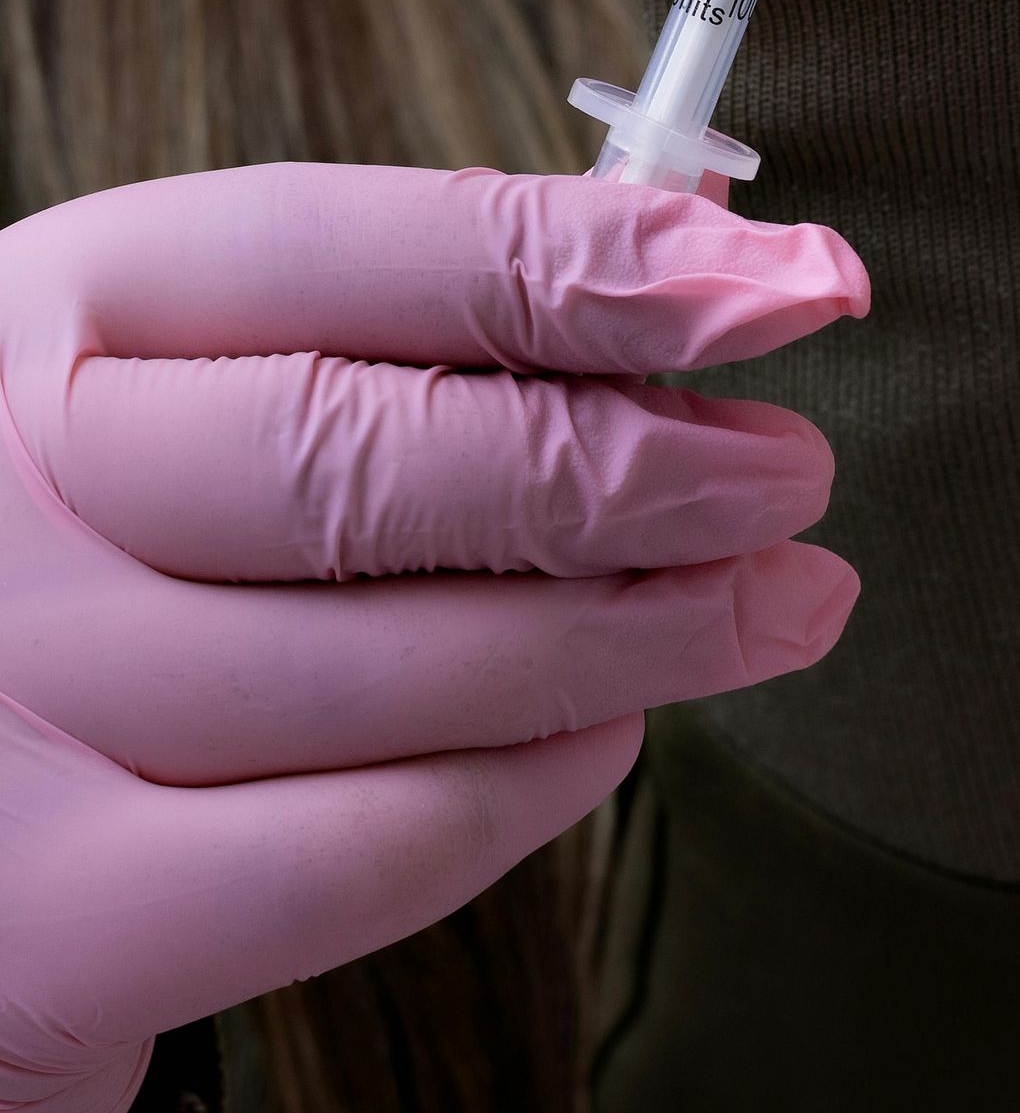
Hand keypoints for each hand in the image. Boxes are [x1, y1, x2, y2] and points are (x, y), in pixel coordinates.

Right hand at [0, 162, 863, 1111]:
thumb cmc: (90, 543)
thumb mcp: (169, 380)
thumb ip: (393, 323)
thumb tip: (695, 251)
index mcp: (56, 305)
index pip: (359, 249)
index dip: (592, 260)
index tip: (781, 281)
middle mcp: (14, 486)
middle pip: (378, 461)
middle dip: (633, 468)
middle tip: (793, 473)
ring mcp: (25, 699)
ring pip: (404, 666)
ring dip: (637, 634)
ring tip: (774, 602)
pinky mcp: (59, 920)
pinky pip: (364, 848)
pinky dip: (526, 788)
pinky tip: (607, 734)